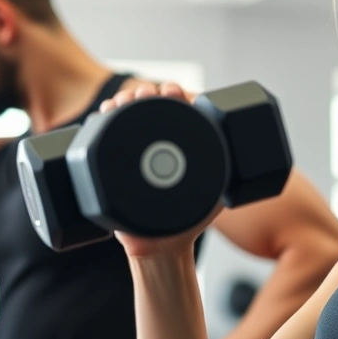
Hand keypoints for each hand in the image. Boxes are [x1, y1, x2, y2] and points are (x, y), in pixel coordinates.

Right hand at [98, 82, 221, 260]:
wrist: (160, 246)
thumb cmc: (190, 219)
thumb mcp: (213, 191)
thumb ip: (223, 171)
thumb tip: (235, 152)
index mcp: (182, 143)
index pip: (178, 108)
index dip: (174, 94)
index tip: (173, 92)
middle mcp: (158, 143)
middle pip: (149, 108)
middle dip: (144, 95)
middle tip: (143, 96)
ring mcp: (135, 152)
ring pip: (126, 117)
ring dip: (122, 102)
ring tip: (121, 102)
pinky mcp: (112, 164)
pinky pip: (104, 136)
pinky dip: (102, 119)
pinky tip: (103, 112)